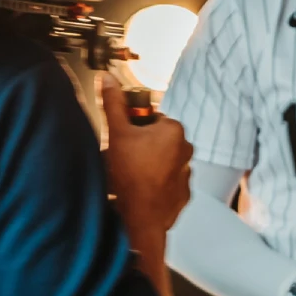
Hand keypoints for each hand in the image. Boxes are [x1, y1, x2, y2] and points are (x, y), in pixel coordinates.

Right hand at [102, 78, 192, 239]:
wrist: (141, 218)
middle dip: (142, 147)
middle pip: (158, 141)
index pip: (152, 120)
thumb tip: (108, 77)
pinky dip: (157, 185)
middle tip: (123, 159)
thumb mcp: (117, 134)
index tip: (124, 141)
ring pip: (163, 162)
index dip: (135, 129)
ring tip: (130, 178)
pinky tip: (141, 191)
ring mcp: (187, 173)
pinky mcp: (184, 194)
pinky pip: (168, 183)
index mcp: (174, 130)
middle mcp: (187, 149)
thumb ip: (113, 104)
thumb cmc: (130, 174)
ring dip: (150, 166)